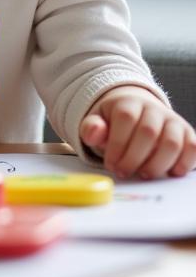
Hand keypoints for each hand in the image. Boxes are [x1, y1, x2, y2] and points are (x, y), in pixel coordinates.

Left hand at [80, 85, 195, 178]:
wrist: (137, 113)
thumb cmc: (114, 123)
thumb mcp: (97, 122)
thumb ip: (92, 128)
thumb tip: (94, 132)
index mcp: (128, 102)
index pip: (126, 118)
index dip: (118, 144)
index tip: (110, 164)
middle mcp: (153, 108)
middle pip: (149, 132)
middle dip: (134, 158)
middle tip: (124, 172)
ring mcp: (173, 120)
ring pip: (171, 142)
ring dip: (157, 164)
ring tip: (143, 174)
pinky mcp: (187, 134)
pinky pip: (192, 148)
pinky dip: (184, 163)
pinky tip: (169, 173)